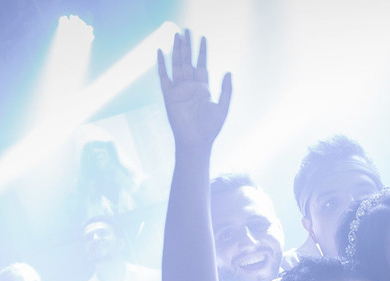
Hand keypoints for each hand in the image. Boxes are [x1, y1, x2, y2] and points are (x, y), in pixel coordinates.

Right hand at [157, 30, 231, 151]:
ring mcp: (179, 90)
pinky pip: (164, 77)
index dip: (202, 52)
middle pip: (188, 61)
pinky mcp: (169, 95)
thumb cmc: (211, 128)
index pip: (202, 65)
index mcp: (203, 89)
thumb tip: (228, 71)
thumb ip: (226, 90)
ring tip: (176, 35)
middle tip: (186, 30)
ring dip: (176, 50)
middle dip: (187, 46)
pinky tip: (160, 51)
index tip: (203, 38)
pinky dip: (162, 64)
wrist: (196, 141)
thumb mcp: (223, 107)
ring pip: (177, 65)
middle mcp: (190, 87)